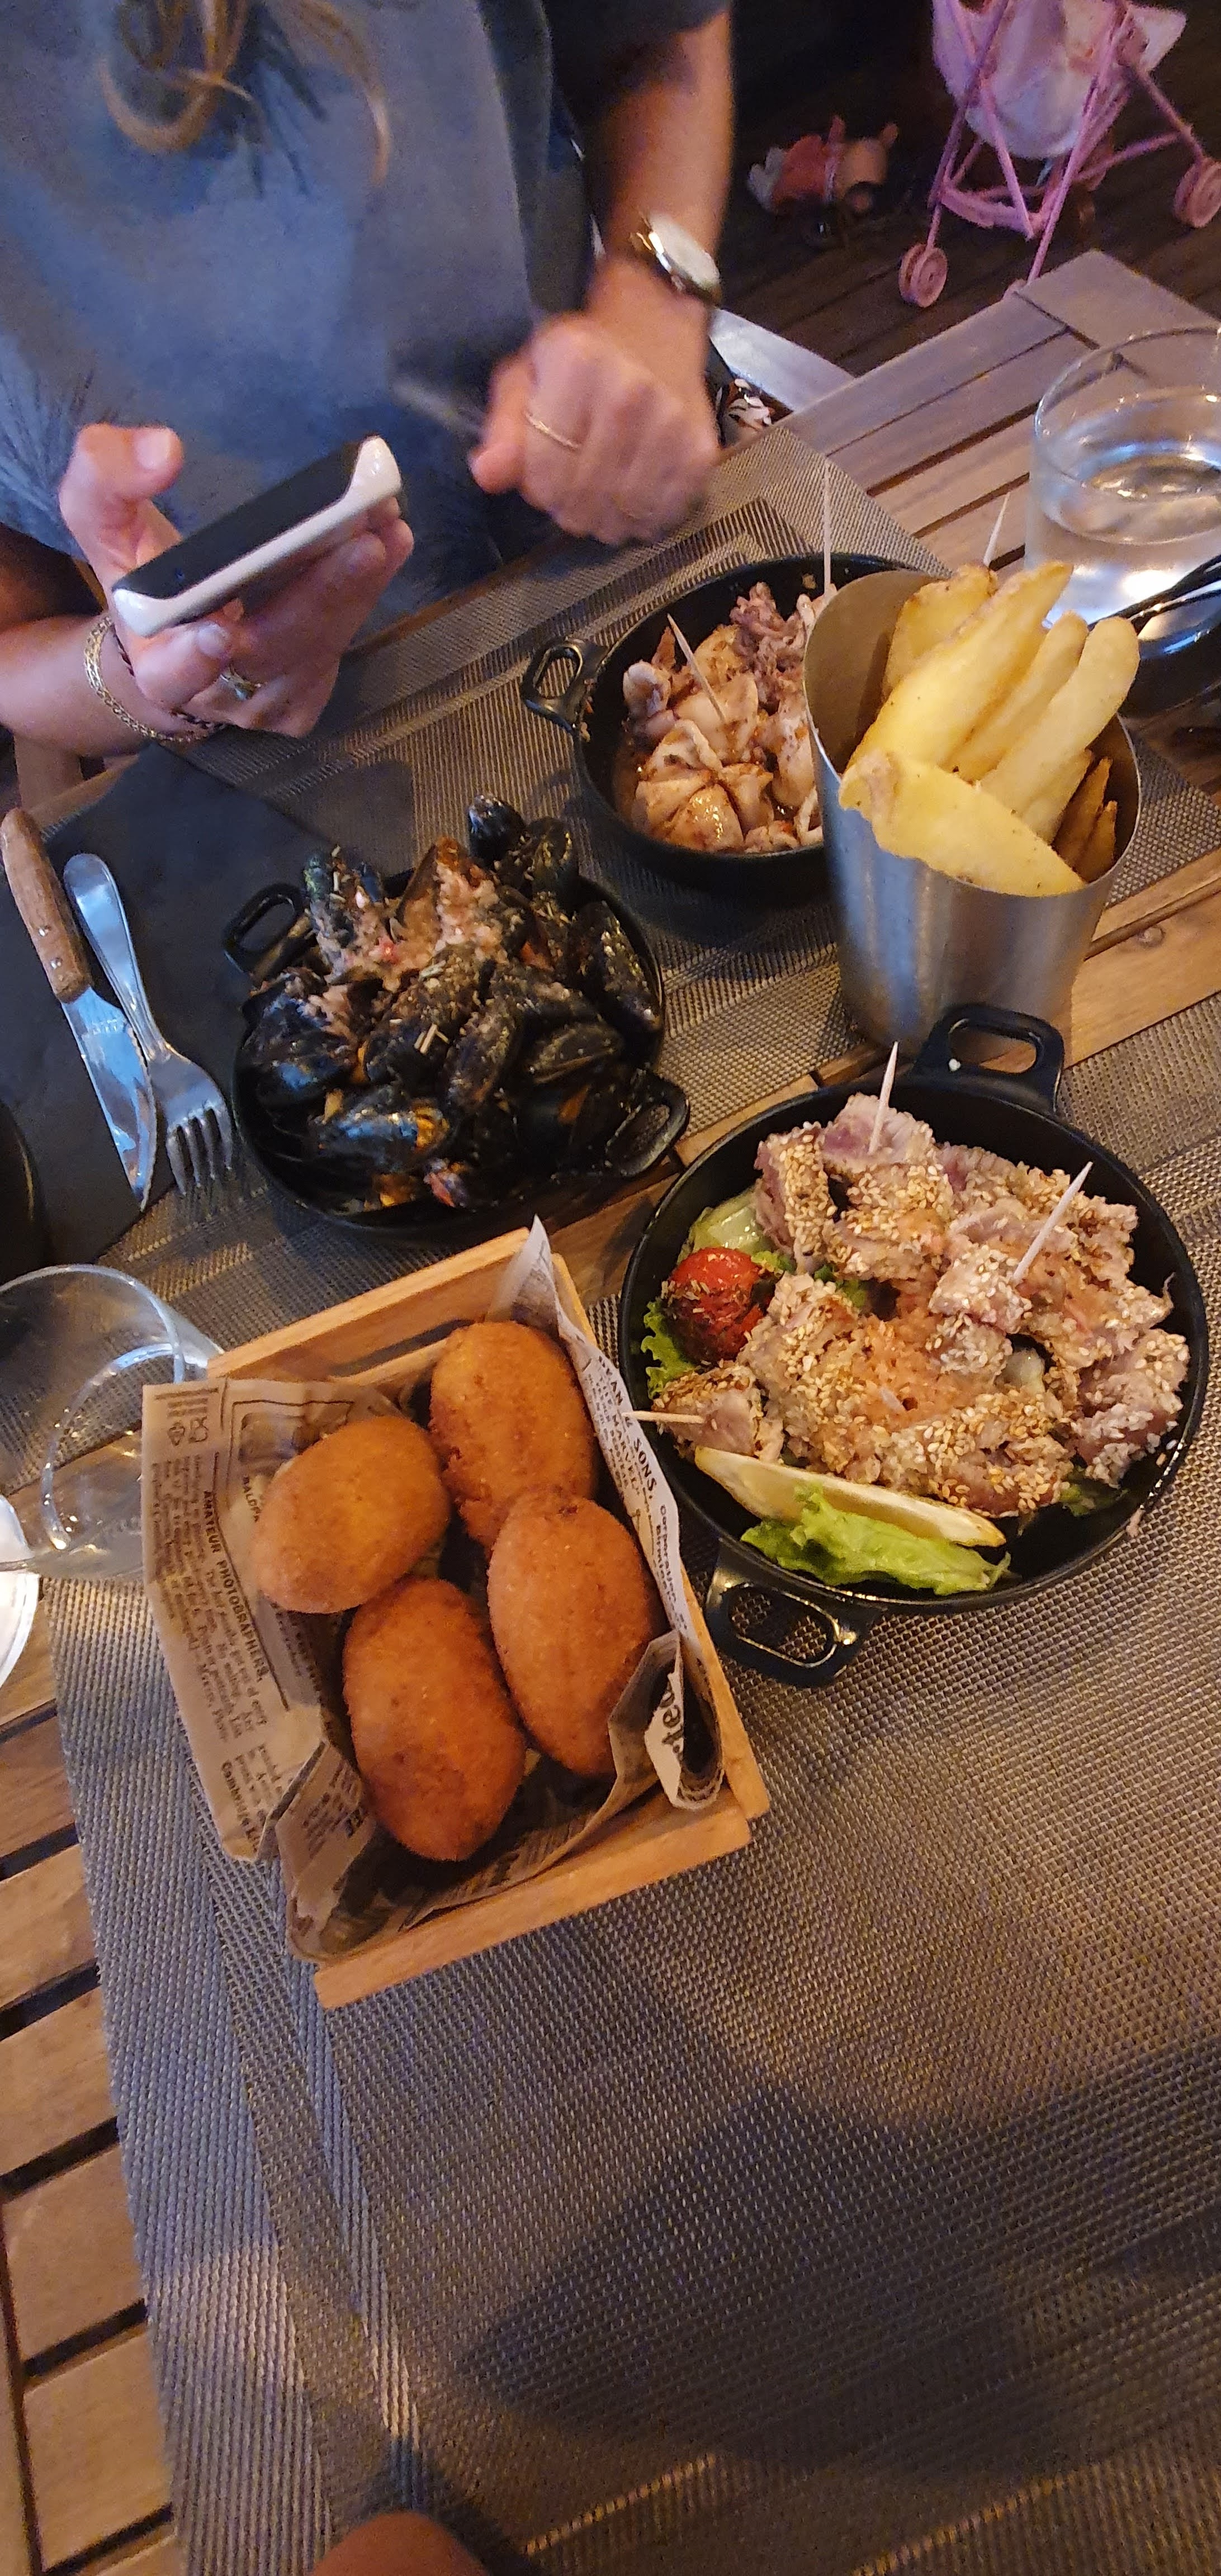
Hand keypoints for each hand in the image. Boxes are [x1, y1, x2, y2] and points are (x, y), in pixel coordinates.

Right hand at [58, 425, 413, 736]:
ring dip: (359, 587)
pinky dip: (363, 595)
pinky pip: (338, 648)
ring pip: (318, 648)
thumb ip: (106, 479)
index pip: (174, 672)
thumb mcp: (100, 521)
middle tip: (365, 541)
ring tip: (388, 526)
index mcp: (158, 664)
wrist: (167, 641)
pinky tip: (386, 547)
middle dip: (321, 596)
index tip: (216, 630)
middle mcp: (216, 693)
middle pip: (273, 650)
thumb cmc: (137, 576)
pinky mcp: (305, 697)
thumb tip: (162, 450)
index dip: (194, 657)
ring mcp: (267, 704)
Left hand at [470, 268, 718, 545]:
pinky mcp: (700, 453)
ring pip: (619, 518)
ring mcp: (671, 426)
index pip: (543, 473)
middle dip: (566, 506)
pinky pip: (659, 519)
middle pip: (580, 501)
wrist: (655, 327)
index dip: (536, 487)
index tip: (542, 472)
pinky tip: (632, 494)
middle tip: (571, 486)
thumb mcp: (527, 375)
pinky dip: (640, 520)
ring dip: (602, 519)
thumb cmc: (580, 356)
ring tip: (600, 492)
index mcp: (577, 366)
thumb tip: (487, 475)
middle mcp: (629, 394)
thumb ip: (504, 427)